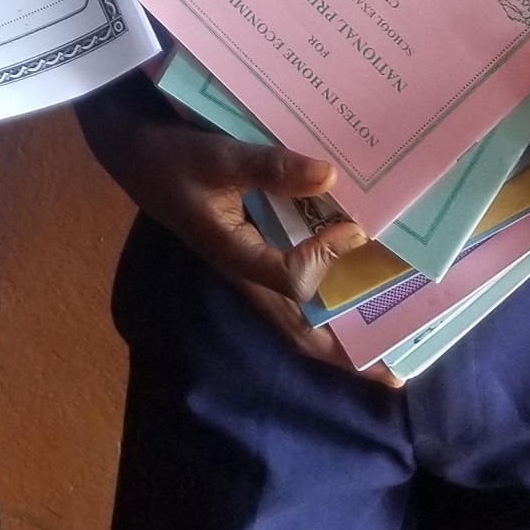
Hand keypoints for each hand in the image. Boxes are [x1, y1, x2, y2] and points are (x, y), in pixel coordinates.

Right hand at [76, 80, 380, 377]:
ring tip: (386, 343)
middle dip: (346, 355)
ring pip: (298, 318)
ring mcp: (249, 268)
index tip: (354, 228)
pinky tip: (354, 285)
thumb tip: (330, 177)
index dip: (327, 259)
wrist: (135, 153)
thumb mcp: (215, 156)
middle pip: (299, 333)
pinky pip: (294, 290)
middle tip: (394, 375)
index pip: (291, 282)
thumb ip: (269, 166)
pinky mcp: (252, 253)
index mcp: (233, 257)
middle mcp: (246, 274)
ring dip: (340, 334)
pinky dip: (326, 299)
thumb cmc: (172, 158)